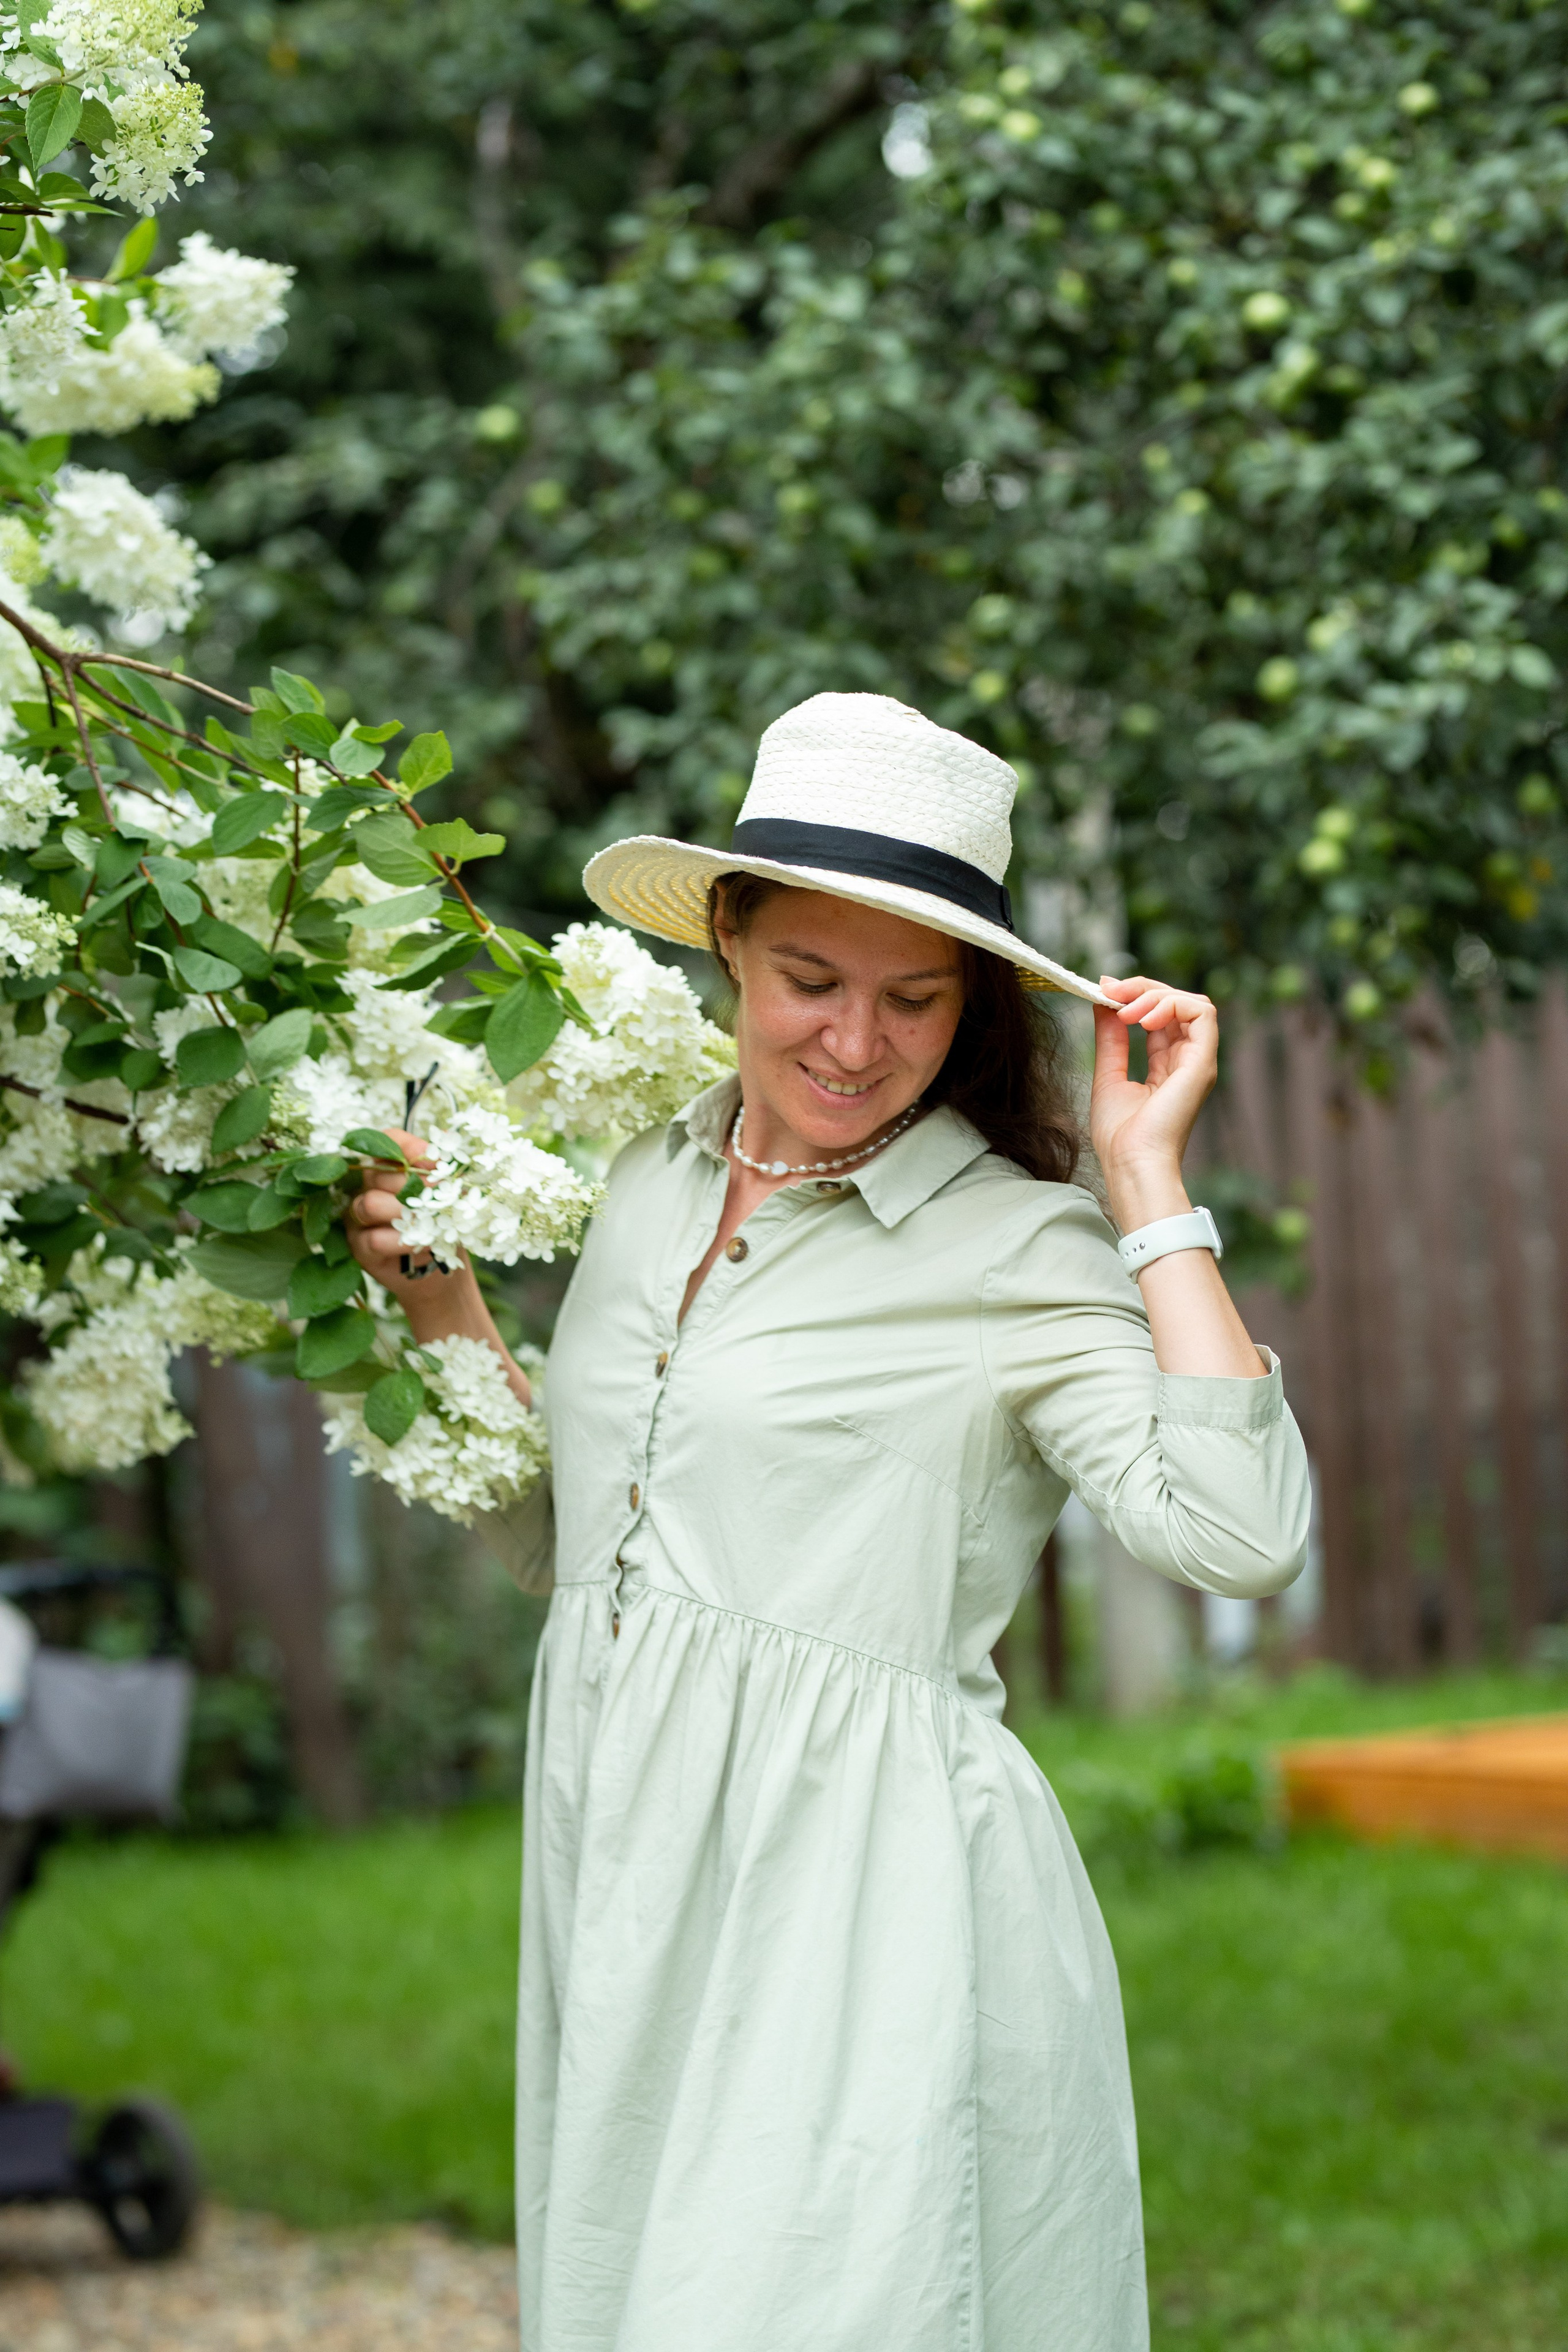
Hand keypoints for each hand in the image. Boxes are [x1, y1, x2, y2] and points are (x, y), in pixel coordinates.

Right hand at [344, 1127, 530, 1404]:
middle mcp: (368, 1185)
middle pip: (377, 1173)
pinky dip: (401, 1242)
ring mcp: (358, 1216)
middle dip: (411, 1187)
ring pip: (369, 1204)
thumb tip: (445, 1143)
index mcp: (390, 1164)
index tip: (433, 1166)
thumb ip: (444, 1167)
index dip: (409, 1150)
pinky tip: (418, 1244)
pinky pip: (373, 1238)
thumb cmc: (445, 1223)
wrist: (442, 1269)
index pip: (387, 1140)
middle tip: (437, 1201)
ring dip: (404, 1215)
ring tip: (427, 1224)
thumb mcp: (451, 1192)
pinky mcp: (357, 1246)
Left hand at [1090, 976, 1218, 1230]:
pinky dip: (1171, 1005)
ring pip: (1193, 1002)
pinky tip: (1142, 1020)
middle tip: (1110, 990)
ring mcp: (1198, 1061)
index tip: (1103, 990)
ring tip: (1124, 1010)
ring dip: (1155, 994)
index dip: (1135, 997)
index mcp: (1168, 1066)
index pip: (1161, 1016)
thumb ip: (1110, 1039)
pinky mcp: (1202, 1063)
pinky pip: (1202, 1013)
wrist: (1131, 1164)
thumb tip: (1103, 1002)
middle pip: (1177, 1003)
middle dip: (1142, 988)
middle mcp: (1188, 1060)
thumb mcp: (1108, 1075)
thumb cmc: (1120, 1136)